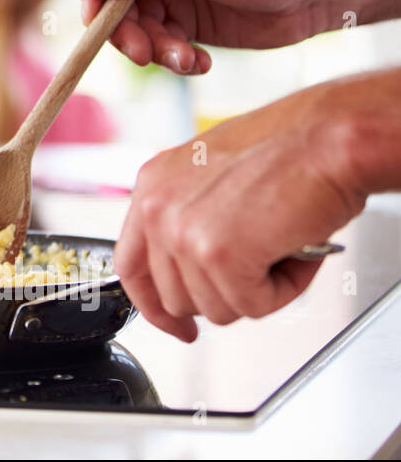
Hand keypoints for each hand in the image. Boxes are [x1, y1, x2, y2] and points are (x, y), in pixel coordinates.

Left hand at [114, 79, 371, 341]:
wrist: (330, 137)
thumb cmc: (290, 150)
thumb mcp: (215, 178)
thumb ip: (192, 220)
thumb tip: (197, 273)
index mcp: (152, 186)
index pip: (132, 266)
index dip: (155, 306)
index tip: (176, 324)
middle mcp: (157, 208)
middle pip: (176, 297)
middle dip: (223, 294)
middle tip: (261, 267)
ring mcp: (182, 233)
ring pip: (215, 308)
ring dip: (258, 290)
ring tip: (283, 247)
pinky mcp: (218, 255)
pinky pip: (251, 306)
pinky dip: (284, 290)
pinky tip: (295, 252)